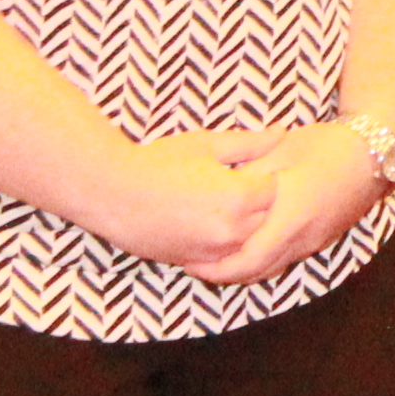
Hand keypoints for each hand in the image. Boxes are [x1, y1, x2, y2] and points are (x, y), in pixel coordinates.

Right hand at [91, 134, 279, 276]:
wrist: (111, 195)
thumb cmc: (157, 162)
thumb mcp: (205, 145)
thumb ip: (249, 143)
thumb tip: (283, 132)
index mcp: (238, 197)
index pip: (274, 189)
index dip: (263, 176)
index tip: (250, 168)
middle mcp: (232, 229)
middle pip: (266, 217)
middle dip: (257, 202)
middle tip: (236, 185)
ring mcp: (214, 251)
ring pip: (248, 241)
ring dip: (243, 225)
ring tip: (219, 204)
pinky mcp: (196, 263)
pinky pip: (226, 257)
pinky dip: (224, 243)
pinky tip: (207, 223)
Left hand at [186, 123, 386, 287]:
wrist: (373, 153)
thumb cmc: (324, 147)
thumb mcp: (278, 153)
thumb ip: (246, 177)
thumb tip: (215, 194)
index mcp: (289, 218)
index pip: (247, 261)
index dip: (217, 268)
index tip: (191, 261)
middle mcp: (302, 238)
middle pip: (257, 272)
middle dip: (224, 275)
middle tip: (195, 265)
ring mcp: (313, 242)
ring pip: (272, 269)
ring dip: (242, 270)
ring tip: (214, 259)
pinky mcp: (320, 239)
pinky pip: (285, 259)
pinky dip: (262, 261)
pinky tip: (247, 248)